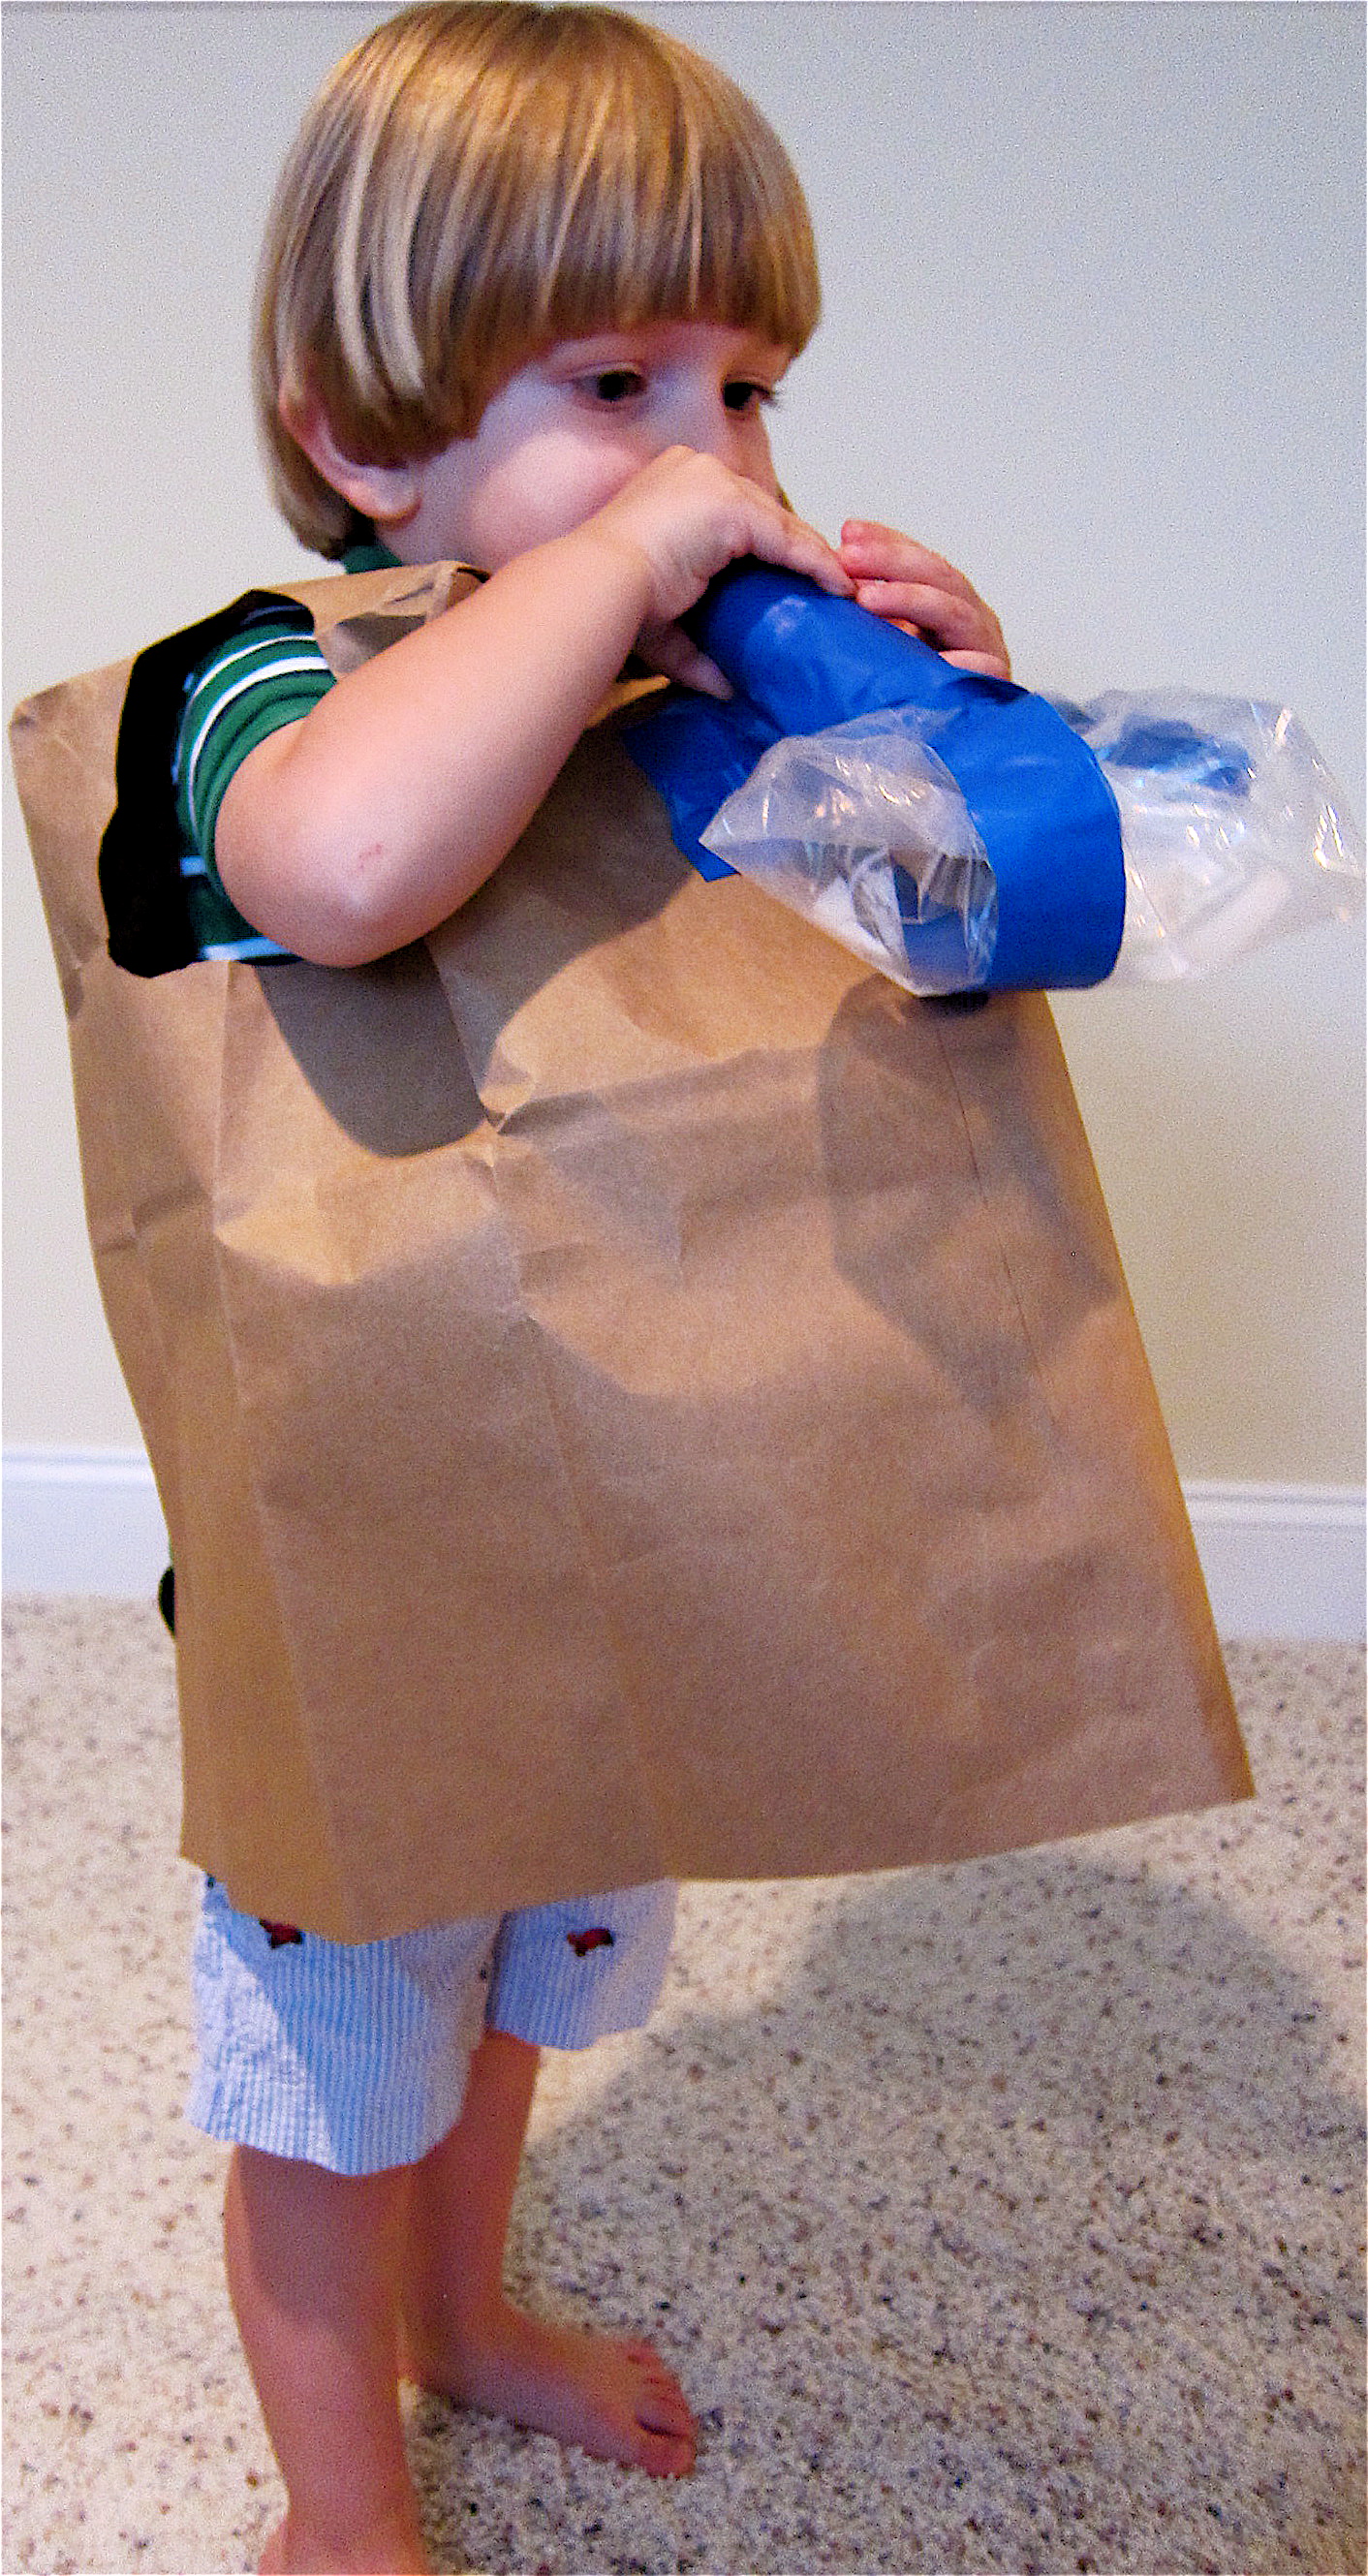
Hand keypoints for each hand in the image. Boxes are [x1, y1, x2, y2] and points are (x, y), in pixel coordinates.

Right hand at [590, 447, 854, 696]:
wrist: (599, 586)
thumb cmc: (616, 604)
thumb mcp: (665, 622)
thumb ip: (698, 649)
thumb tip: (727, 686)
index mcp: (674, 483)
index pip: (736, 511)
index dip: (768, 545)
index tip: (791, 580)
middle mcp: (696, 470)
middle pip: (764, 510)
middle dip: (796, 548)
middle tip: (825, 585)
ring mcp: (714, 483)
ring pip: (780, 522)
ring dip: (813, 556)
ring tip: (839, 589)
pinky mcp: (732, 506)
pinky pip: (786, 537)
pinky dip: (815, 563)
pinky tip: (836, 586)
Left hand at [836, 520, 1010, 678]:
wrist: (964, 743)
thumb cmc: (918, 687)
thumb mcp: (891, 644)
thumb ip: (871, 614)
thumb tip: (823, 579)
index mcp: (947, 600)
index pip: (919, 560)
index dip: (886, 543)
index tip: (847, 532)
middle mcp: (969, 616)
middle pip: (936, 575)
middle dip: (891, 563)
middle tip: (848, 558)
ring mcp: (985, 646)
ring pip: (954, 611)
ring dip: (911, 600)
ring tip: (867, 600)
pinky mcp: (996, 682)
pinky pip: (982, 668)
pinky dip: (963, 662)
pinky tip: (936, 659)